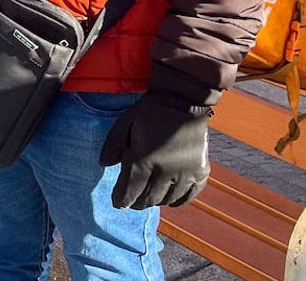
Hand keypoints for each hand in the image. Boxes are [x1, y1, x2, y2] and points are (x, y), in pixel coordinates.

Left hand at [98, 94, 211, 208]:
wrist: (183, 101)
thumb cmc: (150, 111)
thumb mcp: (125, 123)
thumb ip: (112, 144)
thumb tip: (104, 164)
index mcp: (144, 159)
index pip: (131, 190)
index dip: (122, 200)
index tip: (118, 204)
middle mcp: (165, 170)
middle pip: (149, 198)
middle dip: (137, 203)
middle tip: (131, 202)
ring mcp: (185, 172)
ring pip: (167, 199)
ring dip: (156, 201)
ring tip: (148, 199)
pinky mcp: (201, 171)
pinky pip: (189, 195)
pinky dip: (178, 201)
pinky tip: (170, 200)